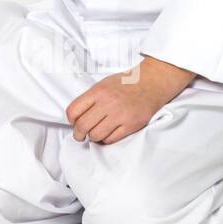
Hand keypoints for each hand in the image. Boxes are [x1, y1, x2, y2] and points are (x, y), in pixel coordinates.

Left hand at [65, 57, 195, 143]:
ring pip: (96, 135)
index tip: (73, 123)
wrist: (151, 83)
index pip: (74, 110)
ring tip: (96, 133)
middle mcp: (108, 103)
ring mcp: (120, 115)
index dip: (71, 120)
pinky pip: (111, 139)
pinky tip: (108, 134)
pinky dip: (106, 139)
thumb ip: (90, 99)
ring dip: (94, 137)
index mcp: (98, 91)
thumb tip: (76, 116)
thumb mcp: (103, 84)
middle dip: (78, 134)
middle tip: (80, 135)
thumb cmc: (126, 84)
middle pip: (83, 126)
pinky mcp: (131, 125)